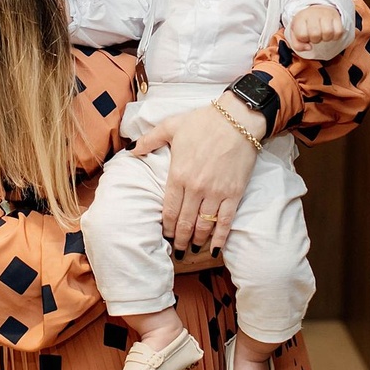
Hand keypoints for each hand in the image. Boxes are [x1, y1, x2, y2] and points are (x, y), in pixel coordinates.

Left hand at [131, 99, 258, 256]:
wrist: (237, 119)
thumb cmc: (203, 121)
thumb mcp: (171, 126)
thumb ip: (149, 140)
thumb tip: (132, 149)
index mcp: (178, 175)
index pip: (168, 210)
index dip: (165, 227)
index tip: (164, 235)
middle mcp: (195, 188)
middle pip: (184, 222)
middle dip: (179, 239)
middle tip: (177, 250)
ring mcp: (216, 193)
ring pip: (203, 225)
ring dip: (196, 240)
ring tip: (192, 250)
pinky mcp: (234, 193)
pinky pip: (225, 221)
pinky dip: (220, 237)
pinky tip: (215, 248)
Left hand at [290, 5, 344, 53]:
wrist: (316, 11)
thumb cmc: (305, 25)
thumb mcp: (296, 34)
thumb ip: (297, 45)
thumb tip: (309, 48)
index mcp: (300, 17)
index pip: (302, 35)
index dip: (304, 40)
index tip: (305, 35)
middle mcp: (313, 14)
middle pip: (315, 35)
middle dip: (315, 40)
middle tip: (315, 35)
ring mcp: (326, 14)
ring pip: (328, 33)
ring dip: (326, 38)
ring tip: (322, 34)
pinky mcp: (336, 17)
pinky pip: (338, 32)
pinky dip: (335, 37)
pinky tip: (330, 33)